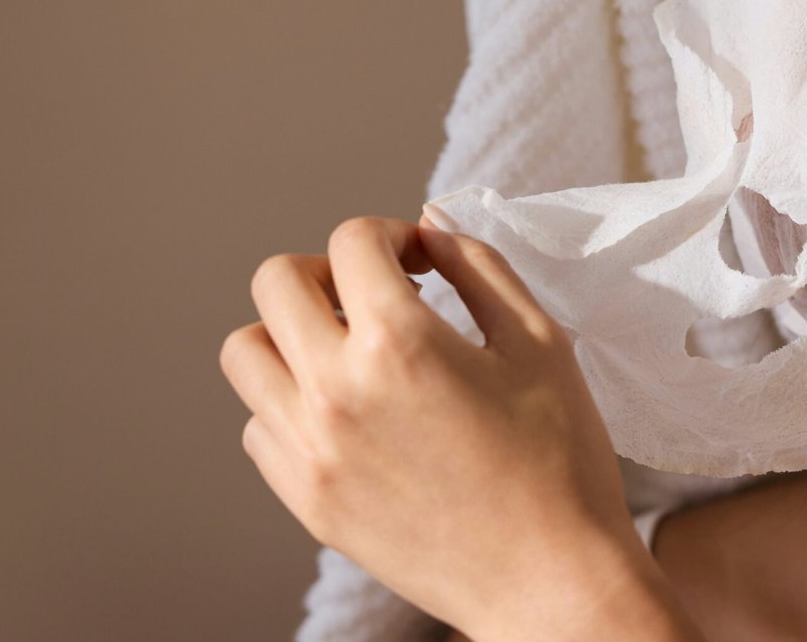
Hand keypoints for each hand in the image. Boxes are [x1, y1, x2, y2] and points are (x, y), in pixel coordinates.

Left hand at [218, 216, 670, 638]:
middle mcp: (335, 390)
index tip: (423, 263)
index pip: (353, 241)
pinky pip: (258, 423)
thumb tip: (430, 228)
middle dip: (330, 272)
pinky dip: (291, 402)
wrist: (548, 578)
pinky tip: (351, 412)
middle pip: (276, 282)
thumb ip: (479, 268)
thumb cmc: (560, 459)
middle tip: (377, 296)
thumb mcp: (540, 341)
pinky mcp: (304, 499)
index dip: (393, 235)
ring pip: (246, 352)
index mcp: (400, 342)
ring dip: (293, 334)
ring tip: (351, 352)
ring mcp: (310, 450)